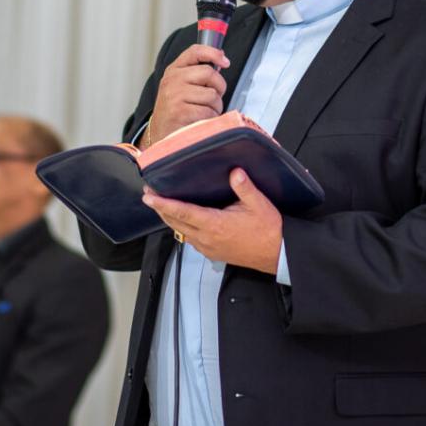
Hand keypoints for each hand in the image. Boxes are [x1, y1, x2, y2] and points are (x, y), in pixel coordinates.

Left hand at [143, 167, 281, 273]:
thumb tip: (234, 172)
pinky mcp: (212, 253)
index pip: (182, 212)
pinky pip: (191, 240)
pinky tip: (182, 221)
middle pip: (175, 222)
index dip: (163, 204)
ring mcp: (208, 247)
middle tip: (149, 195)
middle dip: (160, 209)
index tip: (149, 197)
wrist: (277, 254)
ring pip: (181, 232)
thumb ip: (244, 187)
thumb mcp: (259, 204)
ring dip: (169, 219)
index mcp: (215, 224)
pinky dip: (182, 228)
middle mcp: (207, 238)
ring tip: (161, 206)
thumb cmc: (268, 231)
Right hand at [144, 45, 229, 146]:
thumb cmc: (176, 109)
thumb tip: (222, 61)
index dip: (213, 53)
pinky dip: (210, 119)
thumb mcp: (181, 86)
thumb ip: (197, 73)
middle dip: (219, 87)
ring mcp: (174, 96)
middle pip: (209, 73)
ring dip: (215, 107)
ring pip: (212, 95)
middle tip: (214, 98)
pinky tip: (201, 121)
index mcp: (174, 70)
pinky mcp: (180, 112)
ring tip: (205, 112)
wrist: (160, 134)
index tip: (225, 62)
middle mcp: (172, 80)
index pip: (195, 51)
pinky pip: (208, 112)